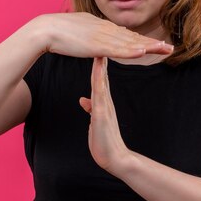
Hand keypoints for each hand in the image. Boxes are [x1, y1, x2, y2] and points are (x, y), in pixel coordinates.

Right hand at [33, 12, 173, 58]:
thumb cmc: (59, 31)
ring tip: (165, 50)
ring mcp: (103, 36)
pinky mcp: (97, 44)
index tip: (156, 45)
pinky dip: (132, 50)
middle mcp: (107, 29)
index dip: (143, 40)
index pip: (128, 35)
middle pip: (135, 38)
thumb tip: (102, 36)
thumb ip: (94, 32)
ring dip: (149, 46)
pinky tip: (143, 51)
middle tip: (170, 48)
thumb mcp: (82, 29)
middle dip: (153, 43)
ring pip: (131, 43)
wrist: (46, 29)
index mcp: (103, 26)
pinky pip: (118, 49)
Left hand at [79, 56, 131, 174]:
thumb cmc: (104, 142)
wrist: (116, 159)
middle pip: (102, 75)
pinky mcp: (101, 115)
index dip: (97, 62)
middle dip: (100, 59)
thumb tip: (84, 100)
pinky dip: (99, 82)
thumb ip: (91, 109)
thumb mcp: (94, 121)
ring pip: (101, 82)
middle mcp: (105, 101)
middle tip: (100, 41)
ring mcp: (105, 107)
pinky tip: (97, 73)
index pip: (100, 78)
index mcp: (103, 102)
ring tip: (99, 50)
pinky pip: (100, 94)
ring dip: (100, 66)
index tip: (95, 47)